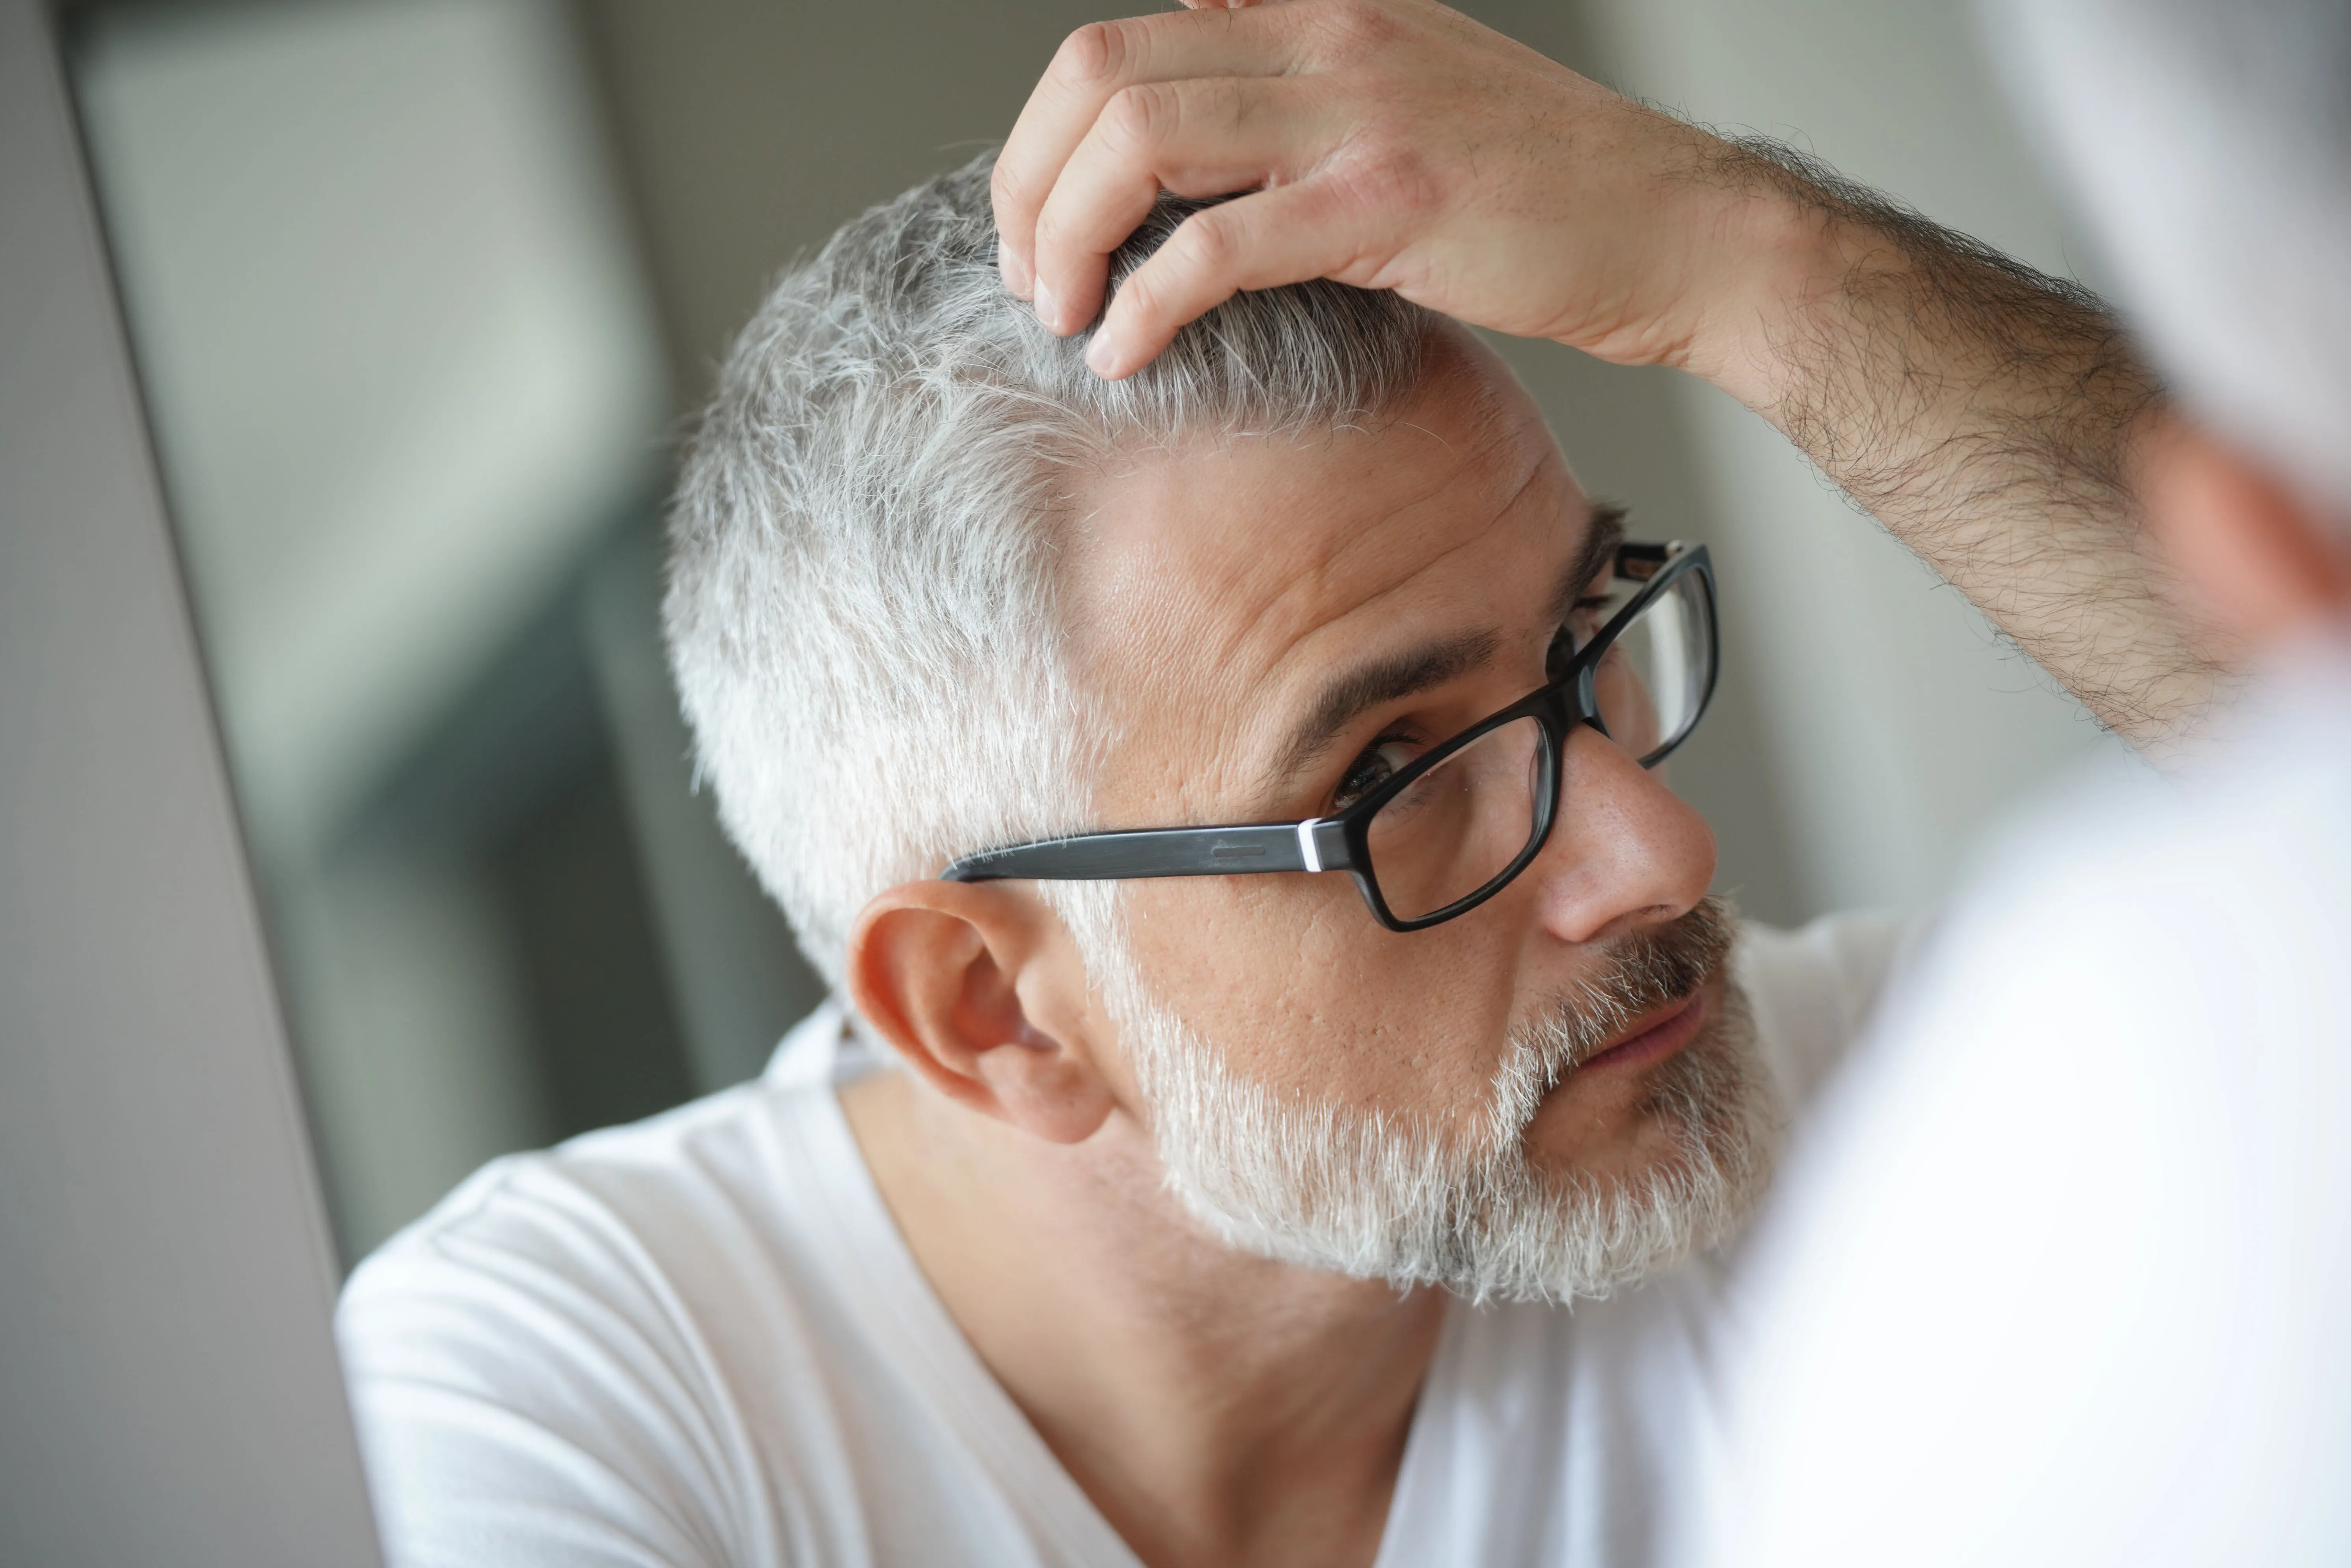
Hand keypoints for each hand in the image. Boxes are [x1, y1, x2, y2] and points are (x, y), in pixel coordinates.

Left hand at [990, 0, 1800, 382]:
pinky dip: (1144, 305)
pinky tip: (1125, 350)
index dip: (1047, 132)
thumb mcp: (1409, 90)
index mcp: (1320, 11)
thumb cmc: (1548, 185)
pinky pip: (1214, 246)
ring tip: (1063, 314)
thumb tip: (1199, 84)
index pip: (1124, 41)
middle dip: (1029, 184)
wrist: (1681, 230)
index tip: (1040, 217)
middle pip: (1101, 77)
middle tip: (1028, 275)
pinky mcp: (1389, 206)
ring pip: (1140, 144)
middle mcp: (1328, 40)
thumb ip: (1298, 78)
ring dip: (1068, 239)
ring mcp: (1358, 116)